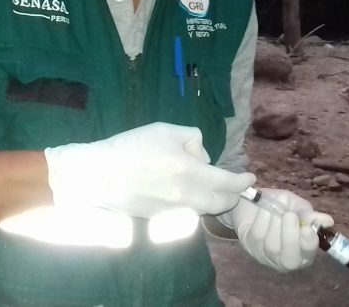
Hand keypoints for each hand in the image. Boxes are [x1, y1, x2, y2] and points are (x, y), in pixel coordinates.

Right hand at [44, 122, 254, 217]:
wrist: (98, 176)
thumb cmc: (131, 147)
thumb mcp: (166, 130)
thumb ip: (193, 139)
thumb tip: (202, 156)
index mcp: (190, 172)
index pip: (227, 183)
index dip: (242, 181)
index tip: (250, 178)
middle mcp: (186, 196)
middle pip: (221, 203)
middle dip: (232, 195)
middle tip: (234, 186)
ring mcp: (173, 211)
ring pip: (204, 209)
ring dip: (213, 200)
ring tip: (209, 187)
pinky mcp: (161, 219)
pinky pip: (186, 212)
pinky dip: (192, 204)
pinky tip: (183, 192)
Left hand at [219, 188, 333, 272]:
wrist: (256, 201)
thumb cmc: (281, 206)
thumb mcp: (297, 207)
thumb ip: (310, 215)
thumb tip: (327, 221)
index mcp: (303, 252)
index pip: (308, 255)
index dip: (308, 243)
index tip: (307, 227)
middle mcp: (285, 259)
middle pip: (289, 260)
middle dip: (290, 237)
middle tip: (290, 215)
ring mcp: (266, 256)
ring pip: (272, 247)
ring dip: (275, 223)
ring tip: (277, 206)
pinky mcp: (250, 247)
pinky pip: (257, 236)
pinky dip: (262, 220)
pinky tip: (265, 209)